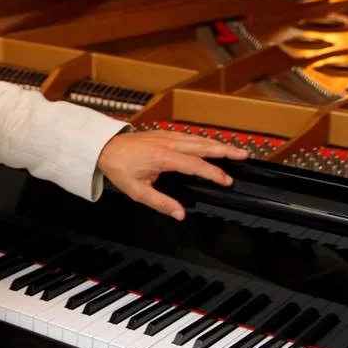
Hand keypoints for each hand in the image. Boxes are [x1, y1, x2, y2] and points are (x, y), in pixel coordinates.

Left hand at [96, 129, 248, 220]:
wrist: (103, 147)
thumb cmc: (119, 167)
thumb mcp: (137, 191)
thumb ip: (160, 203)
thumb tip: (179, 214)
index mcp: (163, 157)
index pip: (195, 165)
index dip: (213, 173)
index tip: (226, 180)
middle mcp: (168, 143)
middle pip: (202, 145)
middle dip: (224, 150)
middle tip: (243, 155)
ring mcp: (166, 136)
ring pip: (197, 138)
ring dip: (216, 143)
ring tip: (233, 149)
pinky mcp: (162, 134)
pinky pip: (188, 135)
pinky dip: (203, 140)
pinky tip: (209, 144)